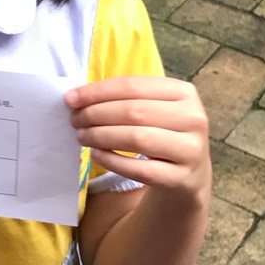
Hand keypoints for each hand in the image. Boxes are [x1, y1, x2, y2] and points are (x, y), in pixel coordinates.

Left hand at [65, 76, 210, 198]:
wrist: (190, 175)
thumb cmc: (162, 133)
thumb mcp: (153, 109)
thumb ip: (122, 99)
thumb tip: (76, 97)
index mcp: (184, 92)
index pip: (133, 86)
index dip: (98, 91)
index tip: (70, 98)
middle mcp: (193, 118)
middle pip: (134, 111)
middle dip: (96, 114)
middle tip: (74, 120)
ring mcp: (191, 149)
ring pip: (137, 139)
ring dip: (101, 136)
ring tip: (81, 136)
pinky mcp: (183, 178)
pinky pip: (140, 169)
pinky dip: (113, 161)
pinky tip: (96, 155)